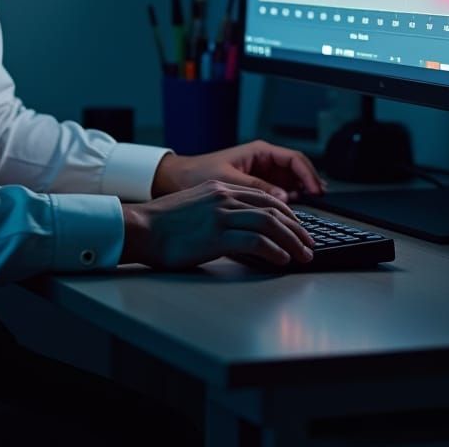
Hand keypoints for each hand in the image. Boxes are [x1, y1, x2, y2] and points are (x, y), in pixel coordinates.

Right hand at [120, 181, 315, 268]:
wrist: (140, 228)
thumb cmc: (163, 225)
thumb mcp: (196, 207)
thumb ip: (220, 211)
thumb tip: (244, 230)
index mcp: (219, 188)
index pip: (264, 196)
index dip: (287, 214)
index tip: (298, 228)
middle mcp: (223, 197)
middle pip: (272, 208)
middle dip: (296, 228)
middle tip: (308, 244)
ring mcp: (220, 214)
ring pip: (269, 223)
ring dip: (291, 241)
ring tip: (302, 255)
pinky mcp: (216, 235)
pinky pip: (255, 241)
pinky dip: (273, 251)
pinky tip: (281, 260)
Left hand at [151, 140, 326, 201]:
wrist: (176, 180)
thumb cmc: (196, 174)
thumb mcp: (227, 181)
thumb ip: (255, 188)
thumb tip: (282, 197)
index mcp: (259, 152)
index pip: (294, 159)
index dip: (309, 175)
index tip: (316, 191)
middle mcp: (263, 161)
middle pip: (297, 172)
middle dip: (310, 186)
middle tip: (319, 203)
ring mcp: (260, 175)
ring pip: (290, 185)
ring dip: (300, 198)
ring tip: (307, 216)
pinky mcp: (254, 189)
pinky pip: (278, 195)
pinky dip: (287, 205)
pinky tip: (290, 218)